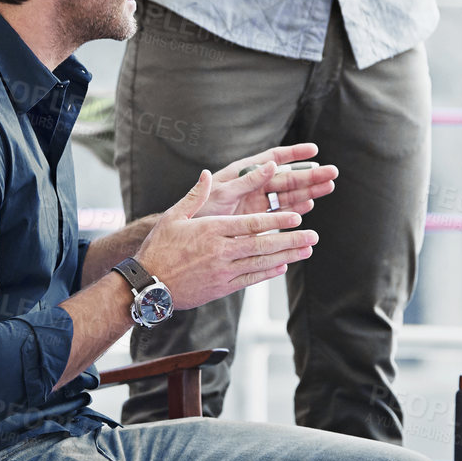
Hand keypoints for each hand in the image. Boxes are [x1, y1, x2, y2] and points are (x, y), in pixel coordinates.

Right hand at [136, 171, 317, 309]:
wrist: (148, 286)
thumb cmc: (159, 247)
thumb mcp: (173, 216)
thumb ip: (195, 196)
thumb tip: (208, 174)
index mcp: (212, 230)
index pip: (252, 224)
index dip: (277, 221)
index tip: (296, 216)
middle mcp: (222, 251)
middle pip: (263, 244)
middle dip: (291, 239)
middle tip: (313, 236)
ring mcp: (224, 271)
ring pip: (262, 262)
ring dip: (287, 256)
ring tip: (307, 250)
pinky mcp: (223, 287)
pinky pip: (251, 278)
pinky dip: (268, 272)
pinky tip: (283, 266)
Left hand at [196, 142, 337, 218]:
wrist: (189, 238)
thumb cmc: (201, 210)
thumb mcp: (223, 193)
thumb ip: (247, 180)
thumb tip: (272, 163)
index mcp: (244, 172)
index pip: (274, 158)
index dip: (294, 154)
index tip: (314, 150)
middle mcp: (253, 186)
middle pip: (287, 178)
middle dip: (310, 175)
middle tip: (333, 173)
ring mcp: (256, 204)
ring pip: (288, 195)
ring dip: (309, 191)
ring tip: (328, 187)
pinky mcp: (257, 221)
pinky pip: (280, 213)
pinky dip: (295, 210)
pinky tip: (309, 207)